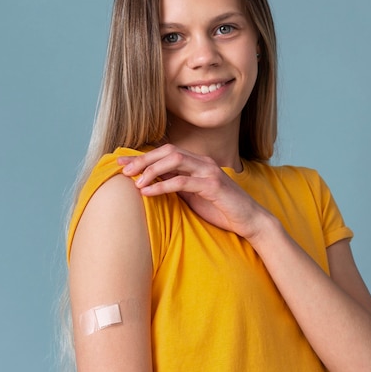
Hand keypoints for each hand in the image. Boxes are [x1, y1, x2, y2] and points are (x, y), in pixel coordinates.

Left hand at [118, 144, 269, 239]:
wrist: (249, 220)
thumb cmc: (220, 209)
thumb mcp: (192, 195)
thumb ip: (176, 184)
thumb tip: (151, 180)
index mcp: (198, 162)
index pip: (166, 152)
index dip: (143, 156)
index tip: (122, 163)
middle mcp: (203, 162)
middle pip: (167, 151)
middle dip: (143, 159)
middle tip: (124, 171)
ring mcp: (209, 171)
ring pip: (174, 160)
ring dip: (151, 170)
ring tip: (135, 182)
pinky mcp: (213, 185)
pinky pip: (182, 181)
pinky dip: (162, 186)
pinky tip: (148, 192)